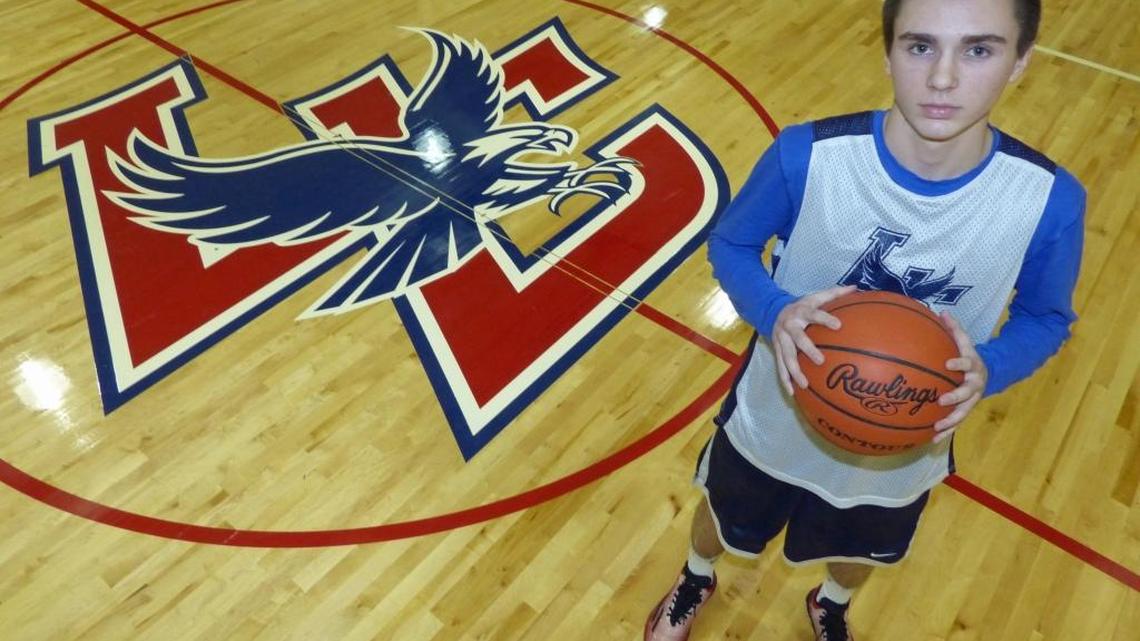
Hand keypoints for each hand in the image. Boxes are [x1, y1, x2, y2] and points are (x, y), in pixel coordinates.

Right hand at [771, 285, 856, 395]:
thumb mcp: (815, 296)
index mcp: (801, 312)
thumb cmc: (802, 306)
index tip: (838, 325)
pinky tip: (792, 393)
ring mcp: (781, 340)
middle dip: (808, 349)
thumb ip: (835, 293)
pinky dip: (785, 380)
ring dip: (794, 371)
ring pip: (787, 357)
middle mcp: (790, 326)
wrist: (772, 310)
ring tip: (804, 384)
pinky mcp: (777, 350)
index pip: (814, 315)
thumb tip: (856, 287)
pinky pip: (780, 367)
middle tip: (820, 360)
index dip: (825, 319)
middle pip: (798, 339)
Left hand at [932, 312, 987, 442]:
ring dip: (951, 421)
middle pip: (968, 392)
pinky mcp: (966, 410)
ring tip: (937, 428)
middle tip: (942, 400)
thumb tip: (941, 311)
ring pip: (963, 412)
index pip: (967, 362)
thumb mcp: (964, 342)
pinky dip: (946, 432)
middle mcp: (975, 384)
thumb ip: (954, 329)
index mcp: (973, 365)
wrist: (988, 373)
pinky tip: (932, 440)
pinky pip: (956, 423)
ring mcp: (972, 399)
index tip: (948, 363)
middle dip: (956, 397)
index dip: (959, 363)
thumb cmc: (968, 356)